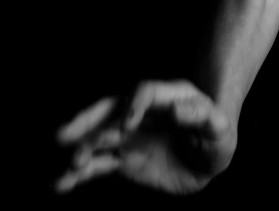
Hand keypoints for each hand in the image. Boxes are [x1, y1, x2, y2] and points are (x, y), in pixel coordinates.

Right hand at [55, 80, 235, 194]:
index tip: (126, 126)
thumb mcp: (219, 129)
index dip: (134, 104)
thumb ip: (203, 118)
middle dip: (87, 121)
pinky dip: (79, 175)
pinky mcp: (124, 158)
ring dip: (81, 150)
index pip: (146, 92)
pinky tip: (59, 185)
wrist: (207, 159)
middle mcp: (144, 113)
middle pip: (111, 109)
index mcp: (169, 97)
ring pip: (100, 138)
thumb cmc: (216, 139)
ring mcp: (131, 135)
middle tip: (64, 136)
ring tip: (68, 168)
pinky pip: (98, 165)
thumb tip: (178, 109)